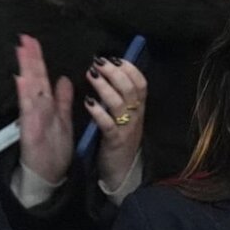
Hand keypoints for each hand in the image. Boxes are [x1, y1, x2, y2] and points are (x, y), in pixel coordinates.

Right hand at [15, 34, 74, 185]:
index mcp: (46, 106)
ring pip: (30, 91)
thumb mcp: (62, 120)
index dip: (37, 59)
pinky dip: (25, 95)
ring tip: (22, 51)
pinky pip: (28, 111)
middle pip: (34, 80)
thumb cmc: (53, 151)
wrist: (47, 177)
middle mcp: (37, 110)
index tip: (33, 41)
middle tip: (25, 38)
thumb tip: (63, 79)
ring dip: (26, 70)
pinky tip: (22, 80)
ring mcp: (32, 119)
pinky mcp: (30, 132)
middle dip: (30, 59)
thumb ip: (62, 100)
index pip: (41, 78)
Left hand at [84, 55, 146, 190]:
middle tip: (98, 62)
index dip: (130, 69)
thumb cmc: (120, 140)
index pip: (141, 84)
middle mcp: (135, 116)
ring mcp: (126, 129)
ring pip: (119, 103)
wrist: (123, 172)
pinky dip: (98, 111)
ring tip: (91, 75)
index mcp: (138, 108)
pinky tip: (88, 102)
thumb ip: (120, 98)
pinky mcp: (114, 141)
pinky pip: (107, 124)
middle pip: (130, 89)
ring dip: (104, 87)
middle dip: (114, 73)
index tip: (115, 58)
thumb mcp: (126, 117)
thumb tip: (109, 74)